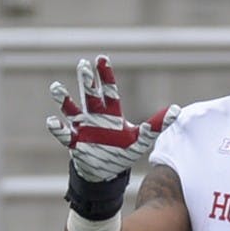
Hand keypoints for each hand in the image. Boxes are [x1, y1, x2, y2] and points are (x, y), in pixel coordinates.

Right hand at [46, 55, 179, 182]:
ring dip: (64, 100)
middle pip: (90, 95)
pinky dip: (58, 128)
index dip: (105, 75)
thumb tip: (176, 109)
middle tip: (83, 65)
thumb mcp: (142, 139)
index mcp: (112, 113)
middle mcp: (95, 117)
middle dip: (87, 81)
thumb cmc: (123, 151)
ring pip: (71, 110)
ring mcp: (83, 128)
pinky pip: (64, 133)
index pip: (108, 90)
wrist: (107, 172)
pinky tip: (52, 120)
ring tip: (56, 87)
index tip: (100, 58)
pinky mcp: (74, 142)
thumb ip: (157, 125)